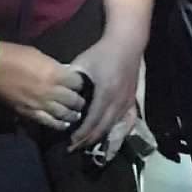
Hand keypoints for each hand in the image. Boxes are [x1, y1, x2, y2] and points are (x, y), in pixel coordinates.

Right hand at [0, 43, 86, 132]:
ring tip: (76, 114)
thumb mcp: (39, 55)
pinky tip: (64, 124)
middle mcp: (51, 91)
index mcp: (54, 74)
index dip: (80, 83)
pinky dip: (59, 124)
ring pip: (64, 114)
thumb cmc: (14, 55)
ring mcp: (40, 104)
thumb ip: (54, 67)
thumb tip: (64, 74)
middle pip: (73, 100)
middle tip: (81, 101)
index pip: (77, 83)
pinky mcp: (29, 113)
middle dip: (79, 101)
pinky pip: (48, 122)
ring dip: (72, 115)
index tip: (79, 84)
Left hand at [69, 37, 141, 153]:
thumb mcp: (83, 63)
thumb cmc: (102, 52)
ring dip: (101, 139)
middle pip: (103, 128)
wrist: (127, 44)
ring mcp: (127, 103)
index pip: (92, 121)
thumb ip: (71, 79)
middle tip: (75, 147)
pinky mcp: (133, 101)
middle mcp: (118, 101)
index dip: (81, 134)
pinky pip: (126, 123)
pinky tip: (111, 141)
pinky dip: (118, 134)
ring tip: (88, 146)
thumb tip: (58, 93)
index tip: (70, 141)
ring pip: (114, 128)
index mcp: (105, 93)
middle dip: (88, 140)